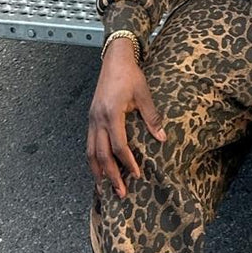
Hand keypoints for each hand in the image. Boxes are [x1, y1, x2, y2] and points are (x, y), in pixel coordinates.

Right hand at [86, 41, 166, 197]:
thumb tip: (162, 138)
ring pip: (90, 151)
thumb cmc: (130, 75)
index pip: (119, 146)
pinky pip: (89, 143)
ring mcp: (92, 119)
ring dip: (97, 171)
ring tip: (103, 188)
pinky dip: (93, 159)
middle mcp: (98, 119)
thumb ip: (152, 117)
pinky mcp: (91, 118)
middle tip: (119, 193)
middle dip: (110, 176)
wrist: (114, 59)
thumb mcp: (144, 94)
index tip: (136, 175)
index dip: (127, 162)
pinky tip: (98, 168)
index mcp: (111, 114)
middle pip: (101, 154)